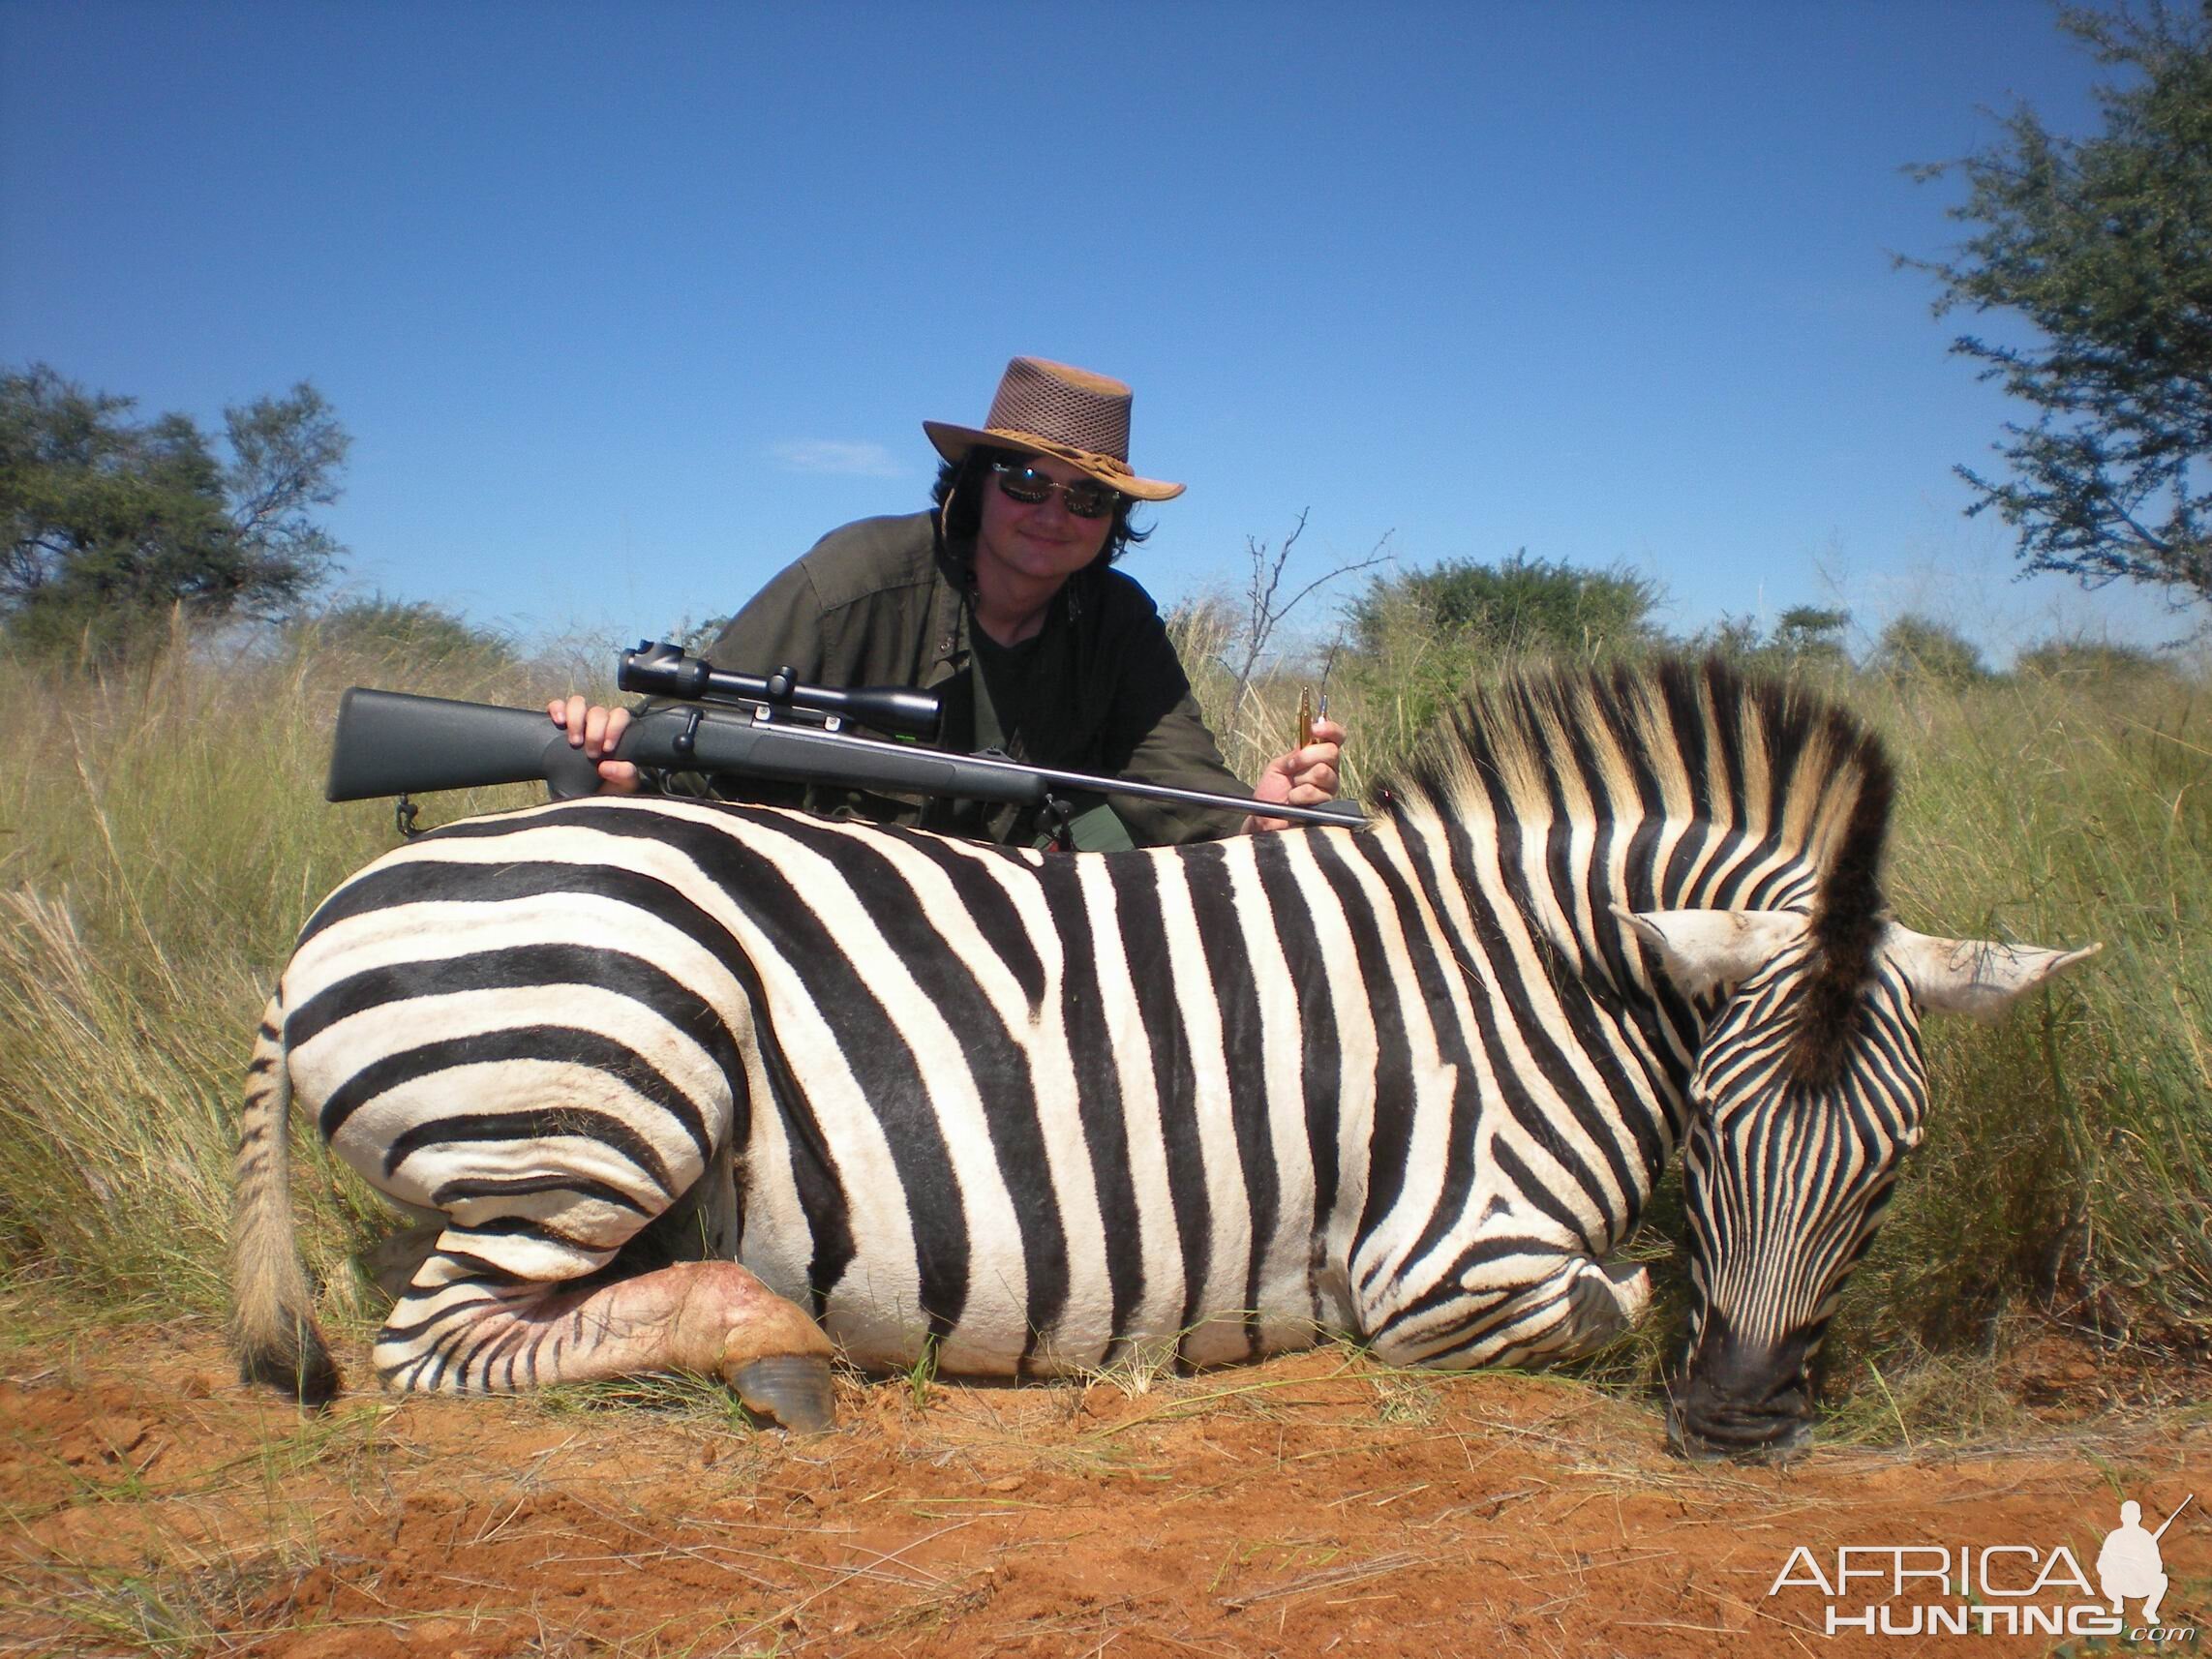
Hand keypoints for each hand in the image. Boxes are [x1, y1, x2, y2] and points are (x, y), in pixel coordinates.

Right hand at [548, 696, 640, 793]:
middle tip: (590, 753)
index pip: (620, 716)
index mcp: (616, 734)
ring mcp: (578, 722)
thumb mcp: (622, 787)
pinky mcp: (558, 724)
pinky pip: (557, 705)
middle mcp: (598, 724)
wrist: (582, 798)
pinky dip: (557, 708)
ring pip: (578, 703)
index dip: (615, 728)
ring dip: (576, 719)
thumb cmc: (605, 789)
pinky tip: (558, 721)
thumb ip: (625, 776)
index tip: (607, 749)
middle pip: (598, 711)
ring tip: (574, 741)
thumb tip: (608, 767)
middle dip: (595, 732)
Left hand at [1242, 715, 1344, 833]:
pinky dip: (1299, 794)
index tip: (1315, 729)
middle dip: (1306, 757)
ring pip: (1324, 772)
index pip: (1336, 737)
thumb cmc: (1271, 792)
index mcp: (1318, 757)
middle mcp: (1328, 771)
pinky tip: (1293, 801)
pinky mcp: (1328, 807)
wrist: (1264, 819)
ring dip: (1301, 779)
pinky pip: (1316, 792)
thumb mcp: (1279, 766)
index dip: (1330, 729)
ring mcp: (1329, 790)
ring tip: (1291, 790)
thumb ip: (1295, 753)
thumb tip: (1310, 739)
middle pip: (1332, 752)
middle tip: (1290, 767)